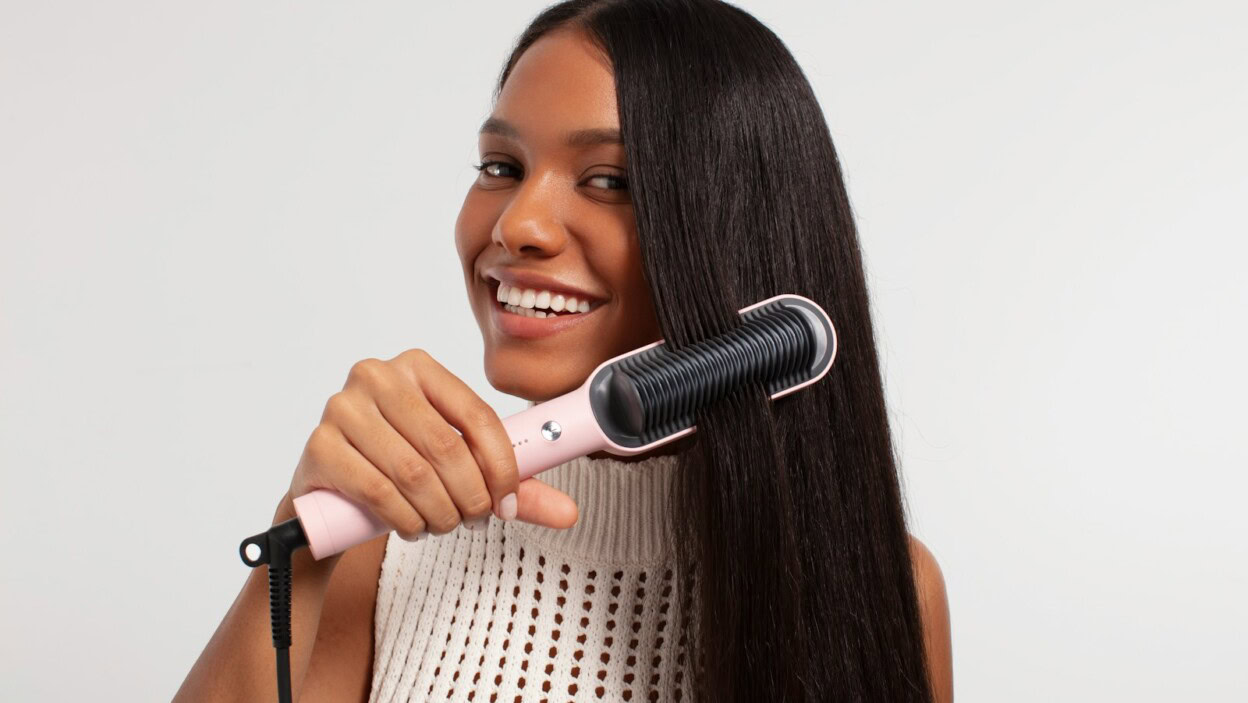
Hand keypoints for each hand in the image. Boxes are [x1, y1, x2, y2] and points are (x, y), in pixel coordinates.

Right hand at [287, 349, 577, 539]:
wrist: (328, 497)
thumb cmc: (398, 471)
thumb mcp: (457, 471)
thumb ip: (511, 487)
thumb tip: (570, 512)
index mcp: (418, 366)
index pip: (478, 416)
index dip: (502, 466)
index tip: (509, 504)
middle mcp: (377, 376)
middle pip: (447, 447)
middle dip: (471, 497)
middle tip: (476, 521)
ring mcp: (342, 407)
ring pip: (414, 472)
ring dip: (440, 513)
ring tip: (443, 525)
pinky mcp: (319, 445)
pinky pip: (378, 491)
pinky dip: (406, 519)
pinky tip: (412, 528)